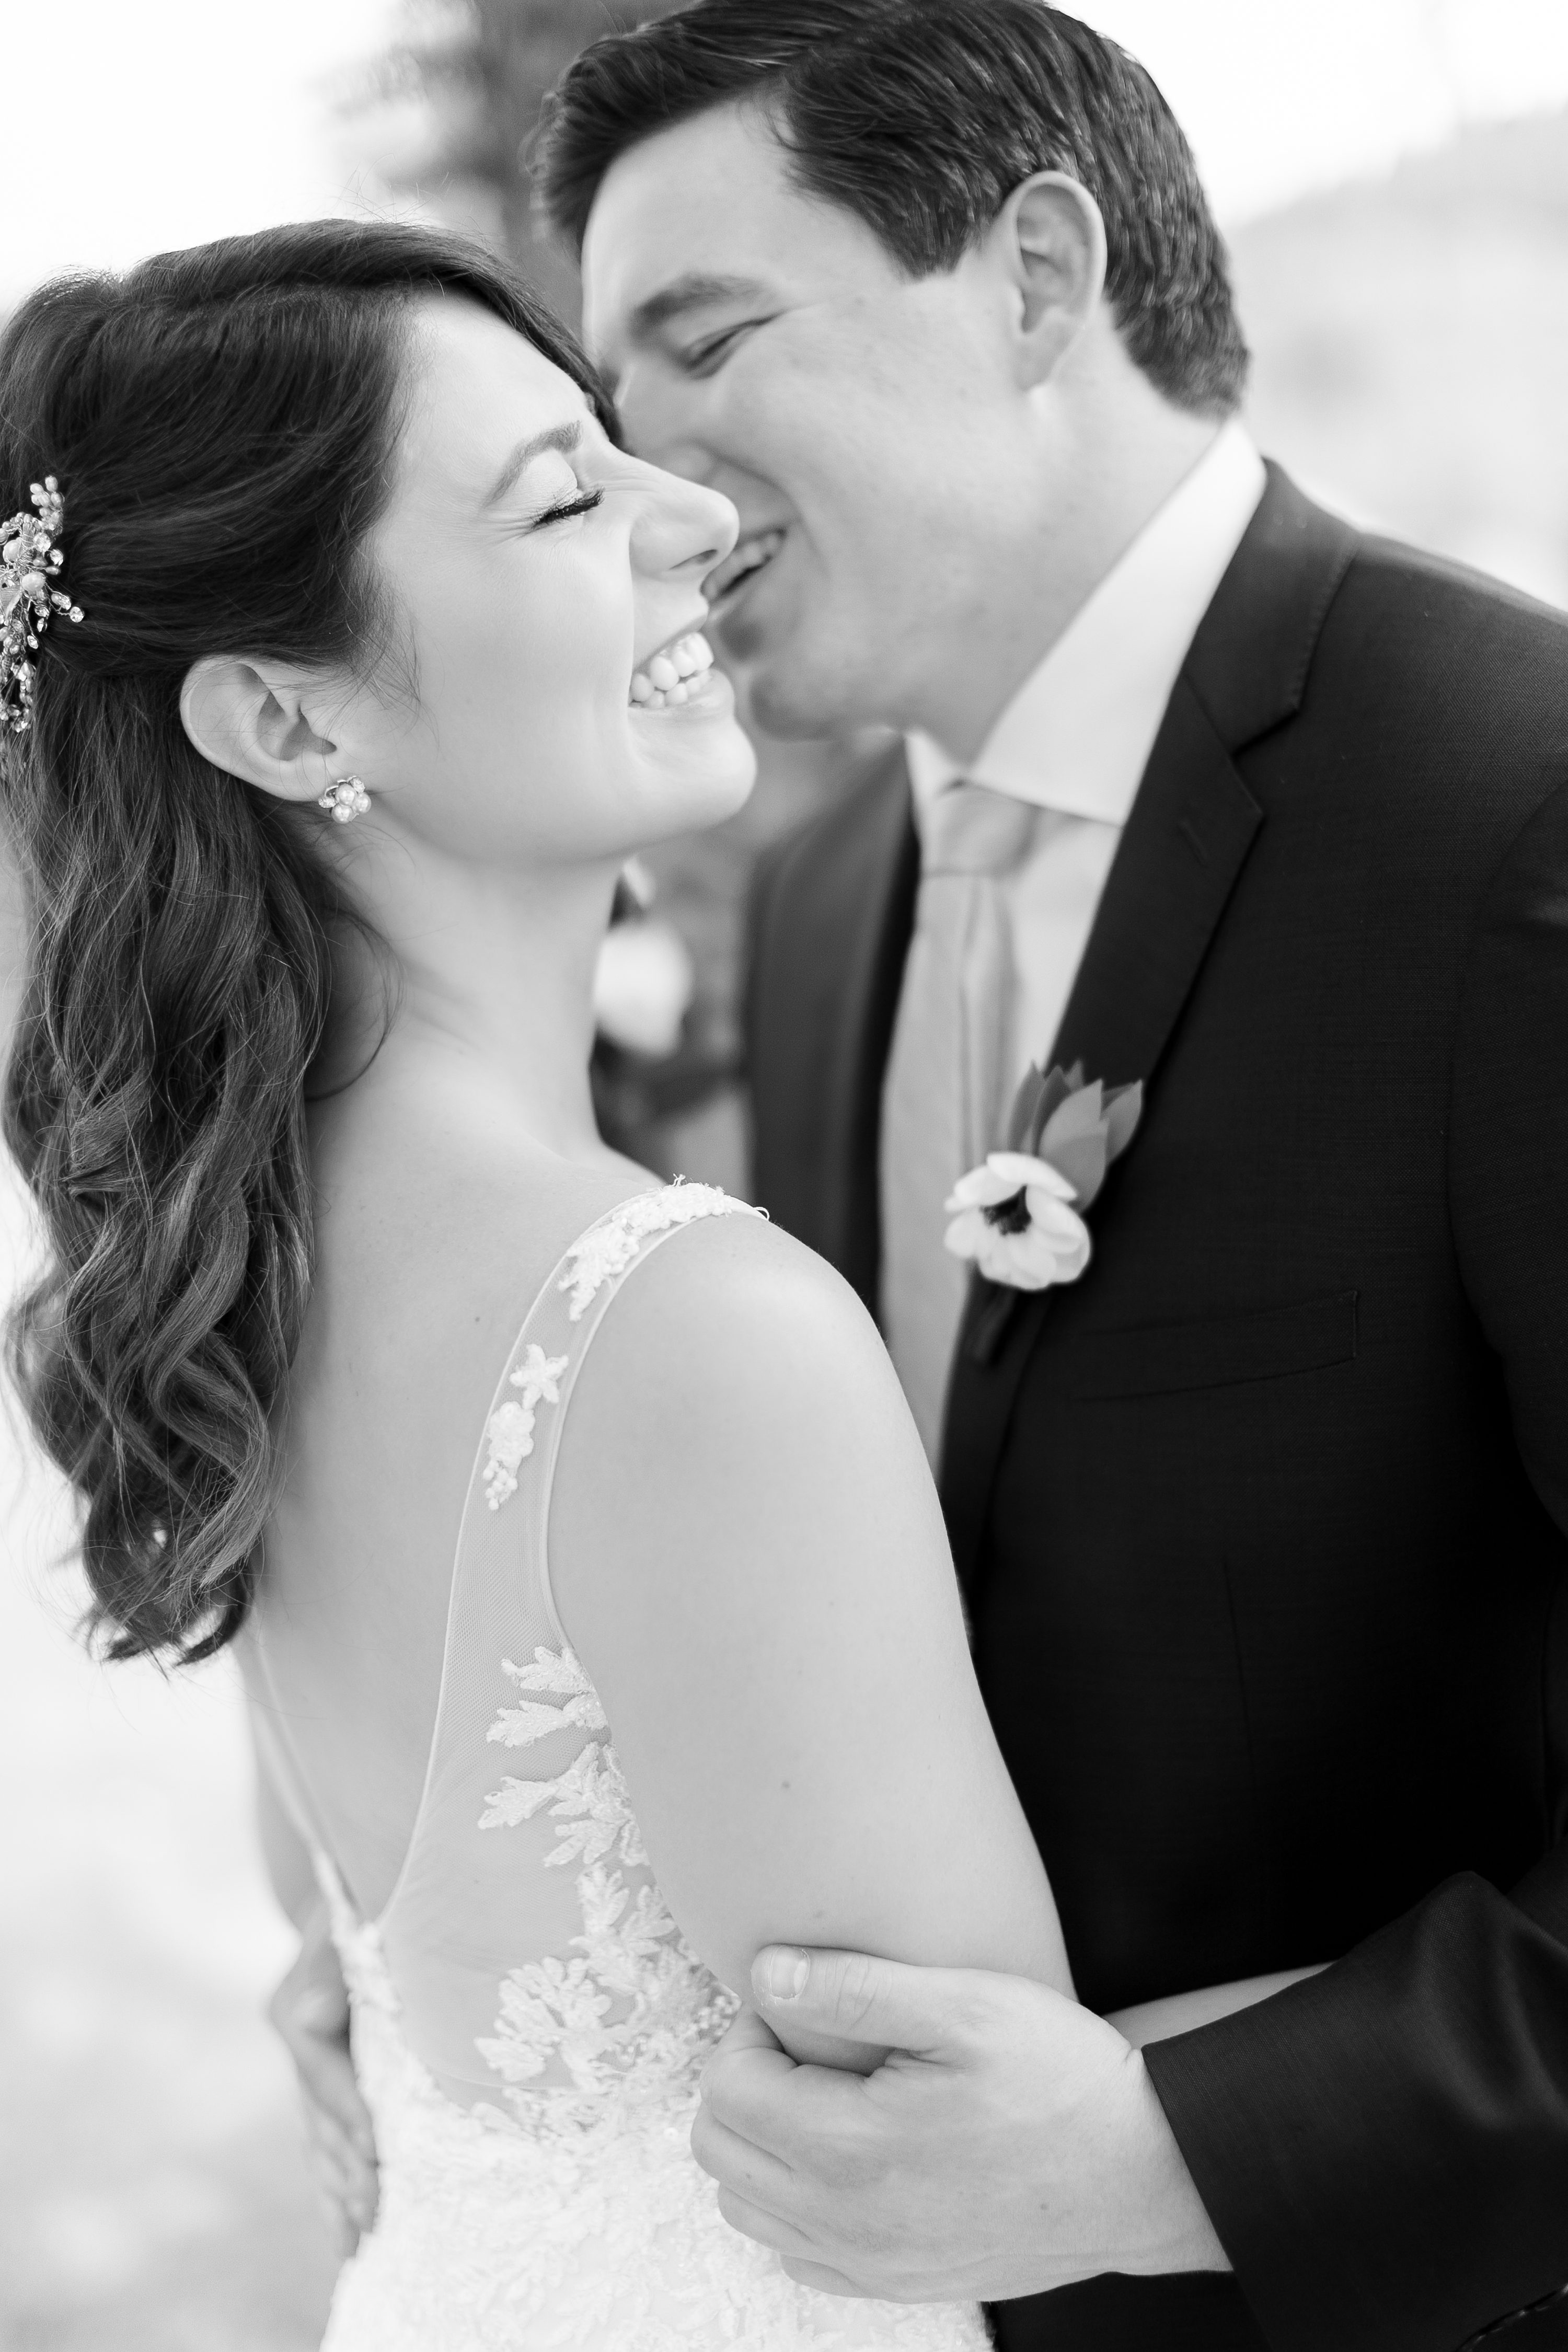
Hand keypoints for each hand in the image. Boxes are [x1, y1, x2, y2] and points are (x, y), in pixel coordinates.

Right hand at [268, 1901, 378, 2254]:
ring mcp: (302, 2064)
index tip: (375, 2156)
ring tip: (363, 2240)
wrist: (351, 1879)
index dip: (351, 2115)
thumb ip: (330, 1964)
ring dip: (340, 2191)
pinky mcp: (319, 2078)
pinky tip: (346, 2227)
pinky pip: (321, 2140)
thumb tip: (313, 2017)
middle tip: (378, 2218)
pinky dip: (334, 2183)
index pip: (325, 2074)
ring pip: (317, 2139)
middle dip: (349, 2171)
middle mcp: (294, 2038)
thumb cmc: (366, 1888)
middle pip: (320, 2119)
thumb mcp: (345, 1911)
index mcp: (295, 2005)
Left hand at [692, 1947, 1227, 2302]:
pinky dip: (796, 2203)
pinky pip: (800, 2255)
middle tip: (809, 2042)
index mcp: (850, 2150)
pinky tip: (849, 2153)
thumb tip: (765, 1974)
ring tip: (825, 2093)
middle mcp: (847, 2225)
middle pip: (719, 2153)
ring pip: (748, 2211)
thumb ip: (852, 1990)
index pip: (726, 2089)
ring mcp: (873, 2267)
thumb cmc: (1060, 2077)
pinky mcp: (902, 2285)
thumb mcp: (962, 2005)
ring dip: (761, 2144)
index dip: (751, 2029)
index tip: (806, 2004)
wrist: (1144, 2171)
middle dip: (743, 2083)